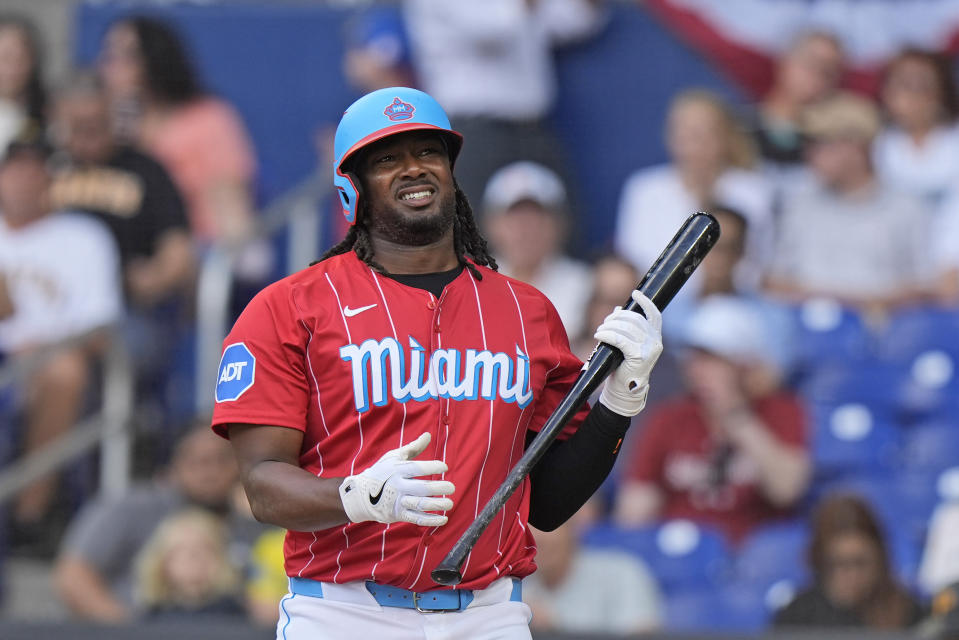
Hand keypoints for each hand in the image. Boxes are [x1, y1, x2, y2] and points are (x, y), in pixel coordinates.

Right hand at [339, 433, 454, 526]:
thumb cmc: (380, 473)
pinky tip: (443, 519)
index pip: (417, 468)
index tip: (444, 467)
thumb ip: (413, 448)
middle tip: (452, 488)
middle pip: (421, 488)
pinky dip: (430, 521)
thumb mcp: (394, 457)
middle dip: (438, 488)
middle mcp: (398, 486)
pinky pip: (416, 519)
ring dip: (437, 505)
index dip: (432, 467)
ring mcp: (398, 502)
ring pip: (420, 505)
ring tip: (450, 504)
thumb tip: (428, 435)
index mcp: (397, 470)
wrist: (360, 495)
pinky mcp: (398, 515)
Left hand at [596, 291, 662, 416]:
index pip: (654, 315)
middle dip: (616, 318)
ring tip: (599, 331)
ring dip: (609, 326)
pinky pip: (620, 339)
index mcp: (655, 338)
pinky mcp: (639, 356)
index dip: (645, 302)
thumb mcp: (626, 345)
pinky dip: (607, 335)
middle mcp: (655, 342)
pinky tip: (599, 336)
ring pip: (626, 328)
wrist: (624, 391)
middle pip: (635, 319)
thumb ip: (625, 329)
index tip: (635, 292)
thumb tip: (617, 310)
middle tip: (604, 323)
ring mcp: (649, 349)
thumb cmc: (623, 367)